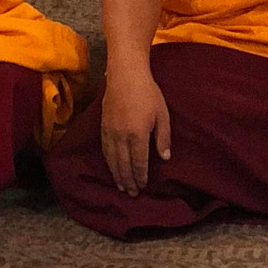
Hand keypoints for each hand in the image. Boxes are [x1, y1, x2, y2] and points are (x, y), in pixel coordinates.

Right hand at [100, 69, 170, 195]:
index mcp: (138, 134)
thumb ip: (163, 137)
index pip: (139, 162)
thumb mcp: (162, 114)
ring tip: (121, 186)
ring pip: (112, 159)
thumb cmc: (148, 93)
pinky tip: (111, 167)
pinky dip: (108, 162)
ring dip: (117, 174)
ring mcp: (110, 131)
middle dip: (128, 180)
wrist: (125, 74)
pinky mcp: (103, 126)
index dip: (141, 176)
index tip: (143, 186)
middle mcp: (122, 136)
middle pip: (124, 164)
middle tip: (131, 193)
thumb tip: (164, 157)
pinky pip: (105, 149)